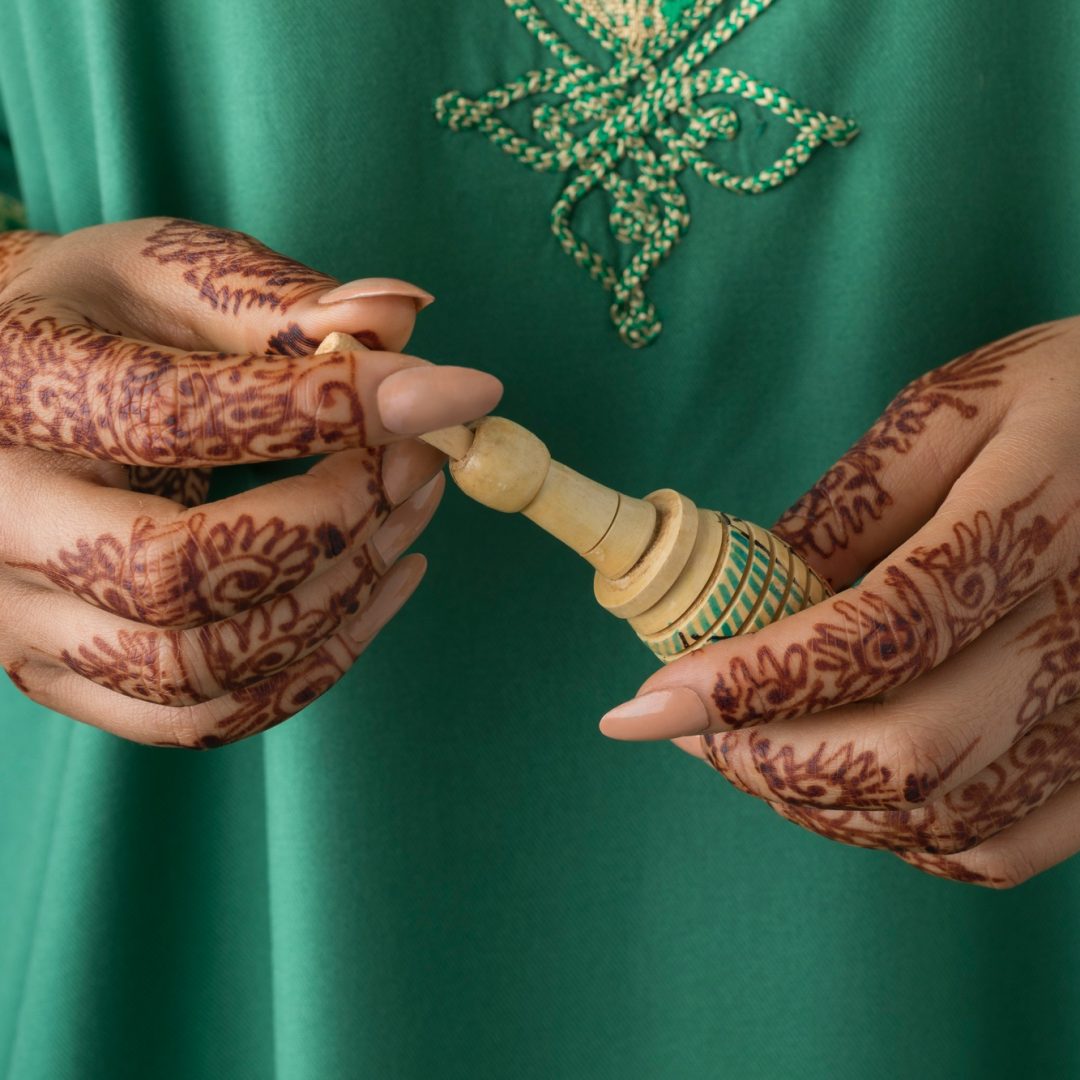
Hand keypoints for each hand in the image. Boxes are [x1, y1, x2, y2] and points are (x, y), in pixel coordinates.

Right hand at [0, 218, 501, 746]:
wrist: (11, 403)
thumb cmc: (94, 323)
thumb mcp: (161, 273)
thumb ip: (269, 298)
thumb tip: (397, 318)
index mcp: (12, 392)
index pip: (172, 418)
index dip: (323, 407)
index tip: (438, 396)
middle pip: (175, 574)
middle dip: (329, 523)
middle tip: (416, 462)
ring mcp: (22, 619)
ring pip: (198, 666)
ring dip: (337, 600)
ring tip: (410, 517)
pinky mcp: (64, 677)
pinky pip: (203, 717)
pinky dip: (313, 665)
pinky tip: (382, 583)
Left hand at [599, 318, 1079, 886]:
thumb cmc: (1066, 400)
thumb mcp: (952, 411)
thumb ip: (851, 504)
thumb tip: (746, 594)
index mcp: (1033, 520)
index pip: (874, 631)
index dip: (748, 680)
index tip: (644, 702)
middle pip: (906, 749)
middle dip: (767, 758)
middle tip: (689, 729)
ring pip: (944, 814)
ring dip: (820, 802)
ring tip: (750, 753)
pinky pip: (1004, 849)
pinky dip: (904, 839)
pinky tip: (852, 792)